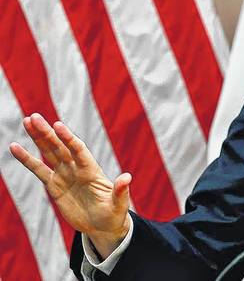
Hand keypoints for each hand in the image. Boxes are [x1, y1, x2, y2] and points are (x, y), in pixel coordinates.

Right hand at [9, 113, 130, 257]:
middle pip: (60, 146)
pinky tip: (15, 147)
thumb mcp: (118, 204)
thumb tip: (127, 177)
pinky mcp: (54, 185)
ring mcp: (65, 175)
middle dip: (48, 132)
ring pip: (49, 152)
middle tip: (34, 117)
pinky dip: (27, 159)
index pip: (78, 149)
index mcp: (92, 170)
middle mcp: (77, 168)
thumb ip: (120, 190)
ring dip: (38, 137)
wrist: (103, 225)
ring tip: (27, 121)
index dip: (68, 138)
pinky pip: (38, 170)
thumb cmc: (113, 214)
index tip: (58, 125)